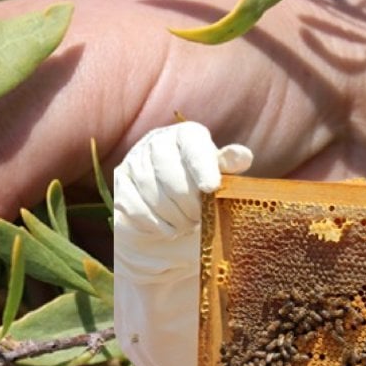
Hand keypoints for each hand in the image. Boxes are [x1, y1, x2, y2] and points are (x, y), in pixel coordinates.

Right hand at [113, 121, 251, 278]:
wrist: (169, 219)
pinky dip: (156, 224)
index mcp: (186, 135)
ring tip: (186, 225)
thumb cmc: (200, 192)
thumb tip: (243, 156)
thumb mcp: (219, 179)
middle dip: (187, 201)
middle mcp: (156, 142)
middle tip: (199, 218)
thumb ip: (229, 167)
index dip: (202, 166)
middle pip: (169, 170)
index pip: (192, 144)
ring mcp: (134, 162)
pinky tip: (169, 230)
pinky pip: (136, 206)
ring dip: (173, 215)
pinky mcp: (121, 185)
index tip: (211, 188)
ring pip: (152, 191)